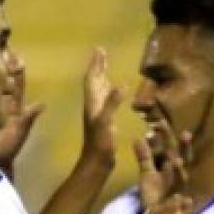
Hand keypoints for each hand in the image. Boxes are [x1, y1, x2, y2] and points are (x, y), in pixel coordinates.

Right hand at [0, 66, 44, 173]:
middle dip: (0, 65)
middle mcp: (1, 105)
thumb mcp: (17, 134)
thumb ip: (26, 120)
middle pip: (1, 81)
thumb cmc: (6, 150)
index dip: (17, 71)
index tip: (15, 54)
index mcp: (14, 108)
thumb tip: (41, 104)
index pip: (16, 85)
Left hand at [81, 47, 123, 166]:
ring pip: (99, 90)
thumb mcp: (106, 122)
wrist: (97, 163)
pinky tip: (114, 91)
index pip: (92, 79)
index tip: (99, 50)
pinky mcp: (104, 121)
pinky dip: (109, 91)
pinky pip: (105, 100)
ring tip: (105, 66)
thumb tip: (121, 85)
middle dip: (98, 67)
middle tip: (102, 53)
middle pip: (94, 81)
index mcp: (92, 103)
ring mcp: (98, 113)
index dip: (95, 65)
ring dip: (102, 76)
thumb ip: (112, 104)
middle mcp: (93, 106)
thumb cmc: (100, 144)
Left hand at [138, 113, 190, 207]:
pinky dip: (185, 203)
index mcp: (170, 166)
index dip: (166, 135)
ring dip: (179, 171)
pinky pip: (183, 205)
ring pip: (182, 179)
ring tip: (175, 161)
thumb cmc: (154, 194)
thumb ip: (145, 157)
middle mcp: (178, 176)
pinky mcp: (178, 207)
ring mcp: (179, 191)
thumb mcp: (147, 174)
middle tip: (185, 134)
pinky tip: (186, 200)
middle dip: (184, 148)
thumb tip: (138, 138)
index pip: (169, 146)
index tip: (159, 122)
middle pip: (183, 158)